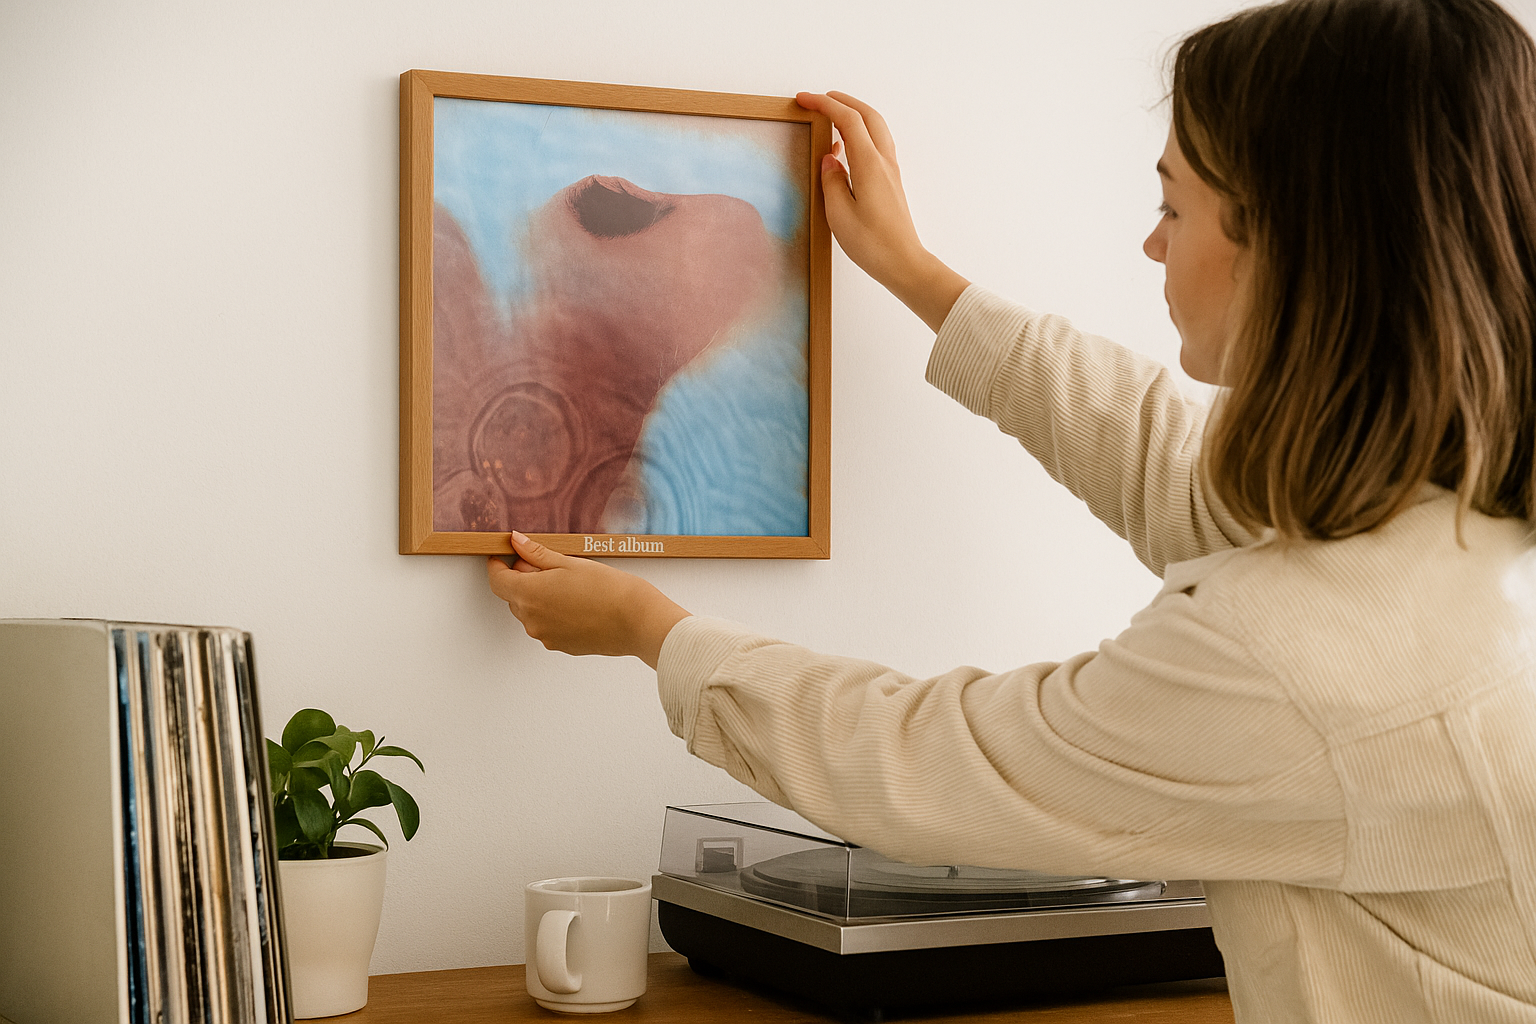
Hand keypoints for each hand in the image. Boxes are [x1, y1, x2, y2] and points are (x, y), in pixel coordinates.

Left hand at [486, 532, 690, 667]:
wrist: (637, 621)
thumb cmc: (607, 589)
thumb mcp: (569, 563)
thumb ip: (536, 554)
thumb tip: (515, 542)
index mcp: (529, 594)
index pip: (497, 581)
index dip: (498, 566)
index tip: (504, 556)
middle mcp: (531, 620)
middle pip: (514, 596)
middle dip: (525, 579)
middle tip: (551, 566)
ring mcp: (545, 636)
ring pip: (531, 611)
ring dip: (540, 597)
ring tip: (571, 585)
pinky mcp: (560, 646)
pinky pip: (547, 625)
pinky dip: (554, 613)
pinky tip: (578, 603)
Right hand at [795, 91, 969, 332]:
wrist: (904, 264)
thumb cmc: (872, 244)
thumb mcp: (839, 214)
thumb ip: (831, 180)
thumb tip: (830, 159)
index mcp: (869, 164)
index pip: (847, 120)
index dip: (825, 104)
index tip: (804, 99)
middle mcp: (884, 162)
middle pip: (867, 115)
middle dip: (843, 101)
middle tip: (820, 99)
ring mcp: (890, 171)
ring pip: (876, 128)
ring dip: (854, 115)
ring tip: (832, 118)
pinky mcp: (891, 182)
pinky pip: (877, 145)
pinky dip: (861, 134)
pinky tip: (846, 149)